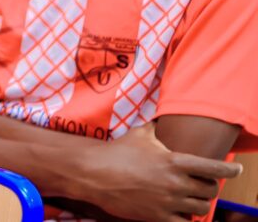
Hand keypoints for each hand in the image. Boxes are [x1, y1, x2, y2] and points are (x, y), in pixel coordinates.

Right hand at [76, 123, 241, 220]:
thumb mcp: (140, 135)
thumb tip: (162, 120)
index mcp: (175, 162)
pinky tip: (180, 212)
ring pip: (200, 207)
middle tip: (202, 184)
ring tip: (191, 198)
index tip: (236, 169)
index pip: (213, 167)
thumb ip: (157, 129)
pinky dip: (185, 218)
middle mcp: (176, 183)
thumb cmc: (117, 152)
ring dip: (198, 203)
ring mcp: (168, 202)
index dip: (229, 169)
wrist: (95, 173)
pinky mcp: (158, 217)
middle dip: (209, 187)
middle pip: (210, 190)